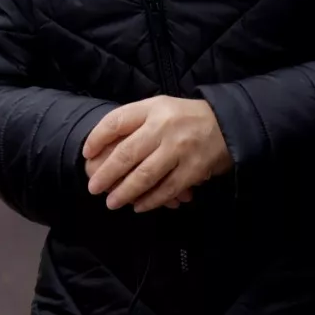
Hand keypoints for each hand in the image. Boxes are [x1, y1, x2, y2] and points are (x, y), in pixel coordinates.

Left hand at [83, 97, 233, 212]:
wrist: (227, 124)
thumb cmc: (183, 118)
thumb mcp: (158, 108)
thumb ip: (134, 122)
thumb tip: (101, 147)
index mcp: (152, 108)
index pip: (116, 121)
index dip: (97, 138)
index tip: (87, 153)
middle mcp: (163, 127)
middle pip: (126, 153)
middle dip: (106, 173)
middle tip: (93, 187)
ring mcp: (179, 149)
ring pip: (145, 176)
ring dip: (125, 192)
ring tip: (112, 202)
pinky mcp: (194, 169)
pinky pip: (166, 189)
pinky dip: (150, 200)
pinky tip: (138, 206)